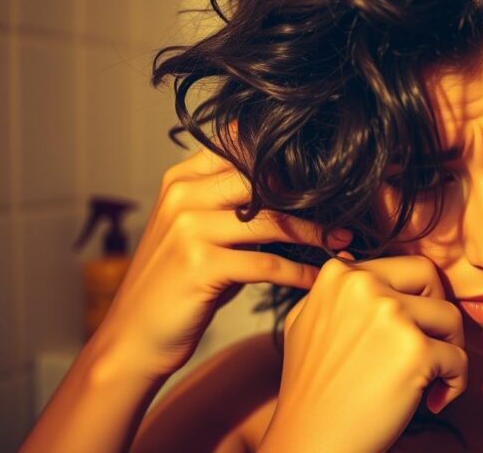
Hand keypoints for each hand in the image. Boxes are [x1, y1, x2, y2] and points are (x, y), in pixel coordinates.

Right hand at [89, 123, 352, 381]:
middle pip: (264, 179)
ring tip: (342, 242)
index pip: (242, 146)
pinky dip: (301, 272)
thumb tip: (296, 186)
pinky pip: (268, 264)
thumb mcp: (197, 231)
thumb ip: (233, 203)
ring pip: (273, 220)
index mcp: (182, 178)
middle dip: (311, 195)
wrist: (133, 337)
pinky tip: (320, 279)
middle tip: (349, 209)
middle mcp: (183, 195)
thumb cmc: (178, 284)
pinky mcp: (199, 266)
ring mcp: (188, 229)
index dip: (288, 159)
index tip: (328, 174)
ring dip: (316, 234)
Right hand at [260, 252, 467, 452]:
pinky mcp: (415, 351)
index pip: (404, 267)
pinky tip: (433, 402)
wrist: (310, 444)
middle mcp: (362, 286)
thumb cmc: (312, 390)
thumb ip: (337, 292)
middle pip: (431, 279)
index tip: (407, 336)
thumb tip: (362, 265)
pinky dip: (455, 384)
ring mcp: (390, 315)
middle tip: (431, 349)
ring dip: (449, 351)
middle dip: (438, 314)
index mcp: (338, 274)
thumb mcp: (308, 321)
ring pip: (451, 317)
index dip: (415, 301)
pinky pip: (460, 359)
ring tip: (429, 381)